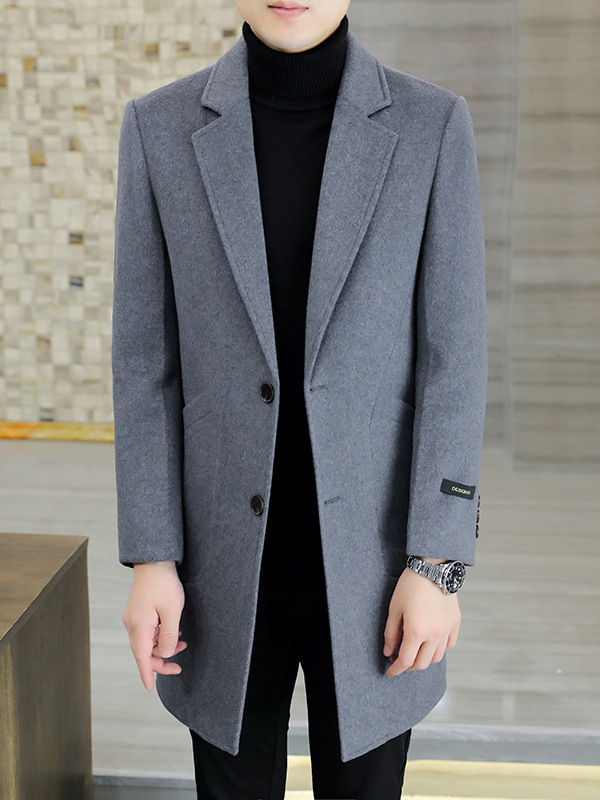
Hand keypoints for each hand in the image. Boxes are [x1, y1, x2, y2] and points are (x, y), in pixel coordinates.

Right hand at [122, 561, 187, 690]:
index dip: (147, 674)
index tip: (150, 688)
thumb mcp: (172, 611)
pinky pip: (147, 632)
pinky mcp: (138, 613)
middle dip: (160, 662)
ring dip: (162, 648)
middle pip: (143, 653)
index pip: (141, 658)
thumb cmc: (163, 584)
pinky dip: (159, 637)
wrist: (154, 562)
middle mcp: (132, 625)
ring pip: (146, 643)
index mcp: (139, 626)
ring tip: (182, 643)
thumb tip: (165, 655)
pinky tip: (173, 632)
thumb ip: (169, 636)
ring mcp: (134, 618)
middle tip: (179, 667)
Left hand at [382, 564, 460, 675]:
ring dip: (424, 659)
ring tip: (415, 651)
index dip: (396, 670)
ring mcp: (447, 630)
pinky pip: (449, 644)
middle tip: (399, 660)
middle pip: (422, 663)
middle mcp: (434, 635)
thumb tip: (388, 652)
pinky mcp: (455, 623)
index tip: (389, 672)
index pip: (405, 661)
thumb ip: (391, 633)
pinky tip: (430, 642)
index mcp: (416, 631)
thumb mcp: (394, 608)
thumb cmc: (410, 586)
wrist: (433, 568)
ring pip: (437, 657)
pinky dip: (439, 649)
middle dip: (409, 666)